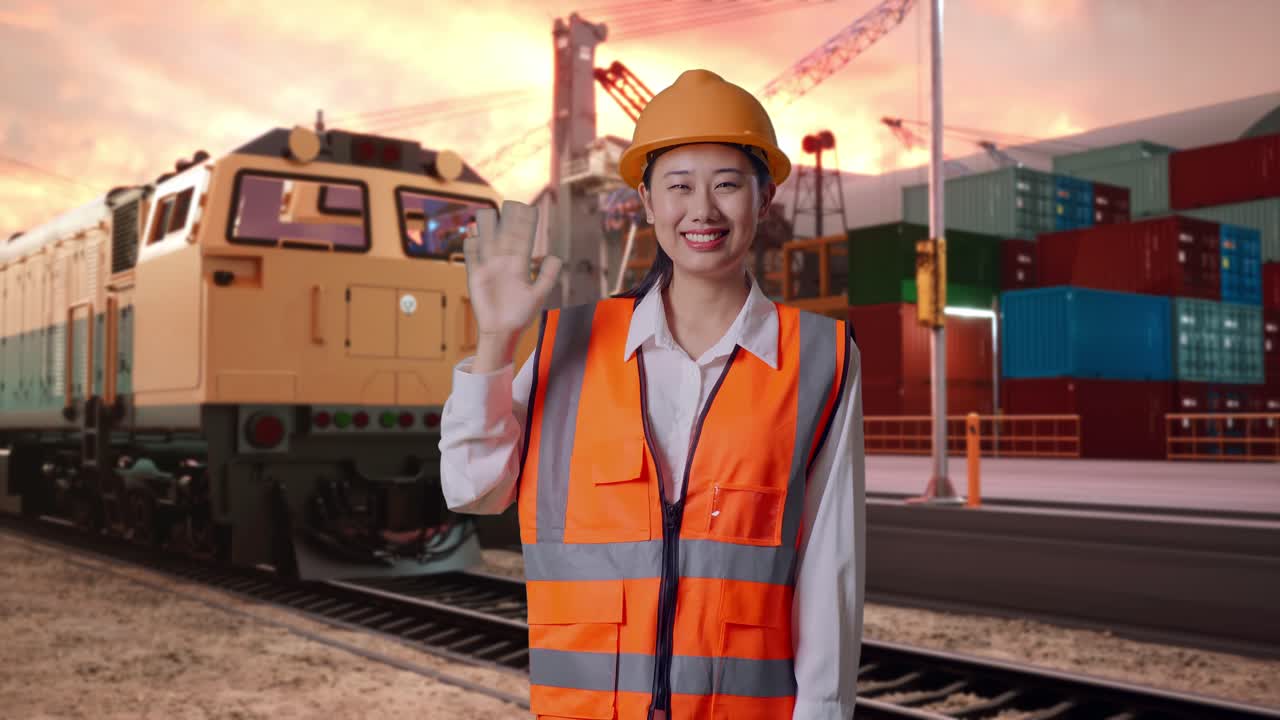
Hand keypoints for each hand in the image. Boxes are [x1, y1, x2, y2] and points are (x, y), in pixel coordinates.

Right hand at [463, 200, 562, 339]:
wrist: (503, 332)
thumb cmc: (521, 316)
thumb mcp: (538, 295)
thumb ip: (547, 276)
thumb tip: (556, 257)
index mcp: (519, 266)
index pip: (522, 241)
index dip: (524, 226)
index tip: (528, 210)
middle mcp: (503, 264)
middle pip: (505, 238)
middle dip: (508, 222)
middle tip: (511, 203)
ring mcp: (489, 269)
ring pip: (487, 244)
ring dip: (487, 229)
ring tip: (486, 214)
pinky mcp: (476, 278)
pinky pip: (472, 259)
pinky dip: (471, 247)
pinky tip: (471, 234)